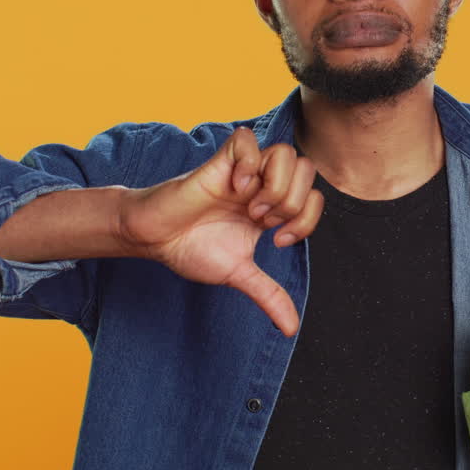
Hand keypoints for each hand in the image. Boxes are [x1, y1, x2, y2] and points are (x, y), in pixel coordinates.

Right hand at [117, 127, 322, 335]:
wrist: (155, 239)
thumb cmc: (191, 249)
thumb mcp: (238, 275)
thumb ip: (269, 295)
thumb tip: (291, 329)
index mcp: (272, 207)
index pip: (314, 198)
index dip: (307, 220)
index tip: (277, 240)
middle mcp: (262, 185)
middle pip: (307, 170)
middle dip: (292, 202)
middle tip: (263, 222)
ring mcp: (243, 170)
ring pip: (284, 153)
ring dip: (274, 185)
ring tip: (250, 206)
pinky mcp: (220, 161)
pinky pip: (247, 140)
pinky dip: (248, 164)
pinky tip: (234, 186)